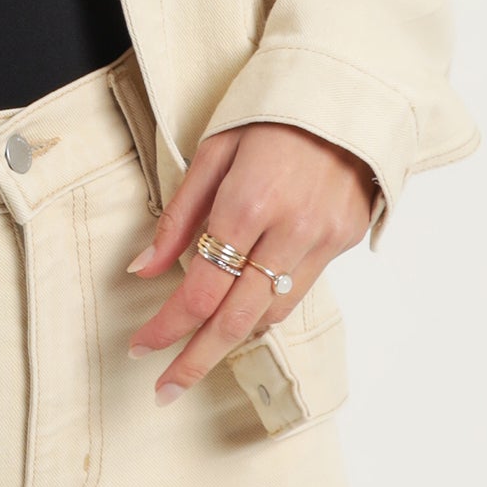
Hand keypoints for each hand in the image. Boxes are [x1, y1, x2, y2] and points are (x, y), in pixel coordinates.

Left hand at [122, 121, 377, 403]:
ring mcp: (322, 241)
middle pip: (235, 320)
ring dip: (231, 339)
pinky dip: (266, 309)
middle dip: (196, 360)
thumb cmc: (268, 116)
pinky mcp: (344, 242)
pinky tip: (241, 314)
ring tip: (197, 353)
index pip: (200, 288)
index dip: (167, 326)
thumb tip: (143, 270)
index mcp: (248, 203)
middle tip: (165, 390)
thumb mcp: (211, 151)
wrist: (345, 95)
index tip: (141, 346)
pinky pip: (298, 292)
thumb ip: (178, 216)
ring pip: (270, 314)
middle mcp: (289, 231)